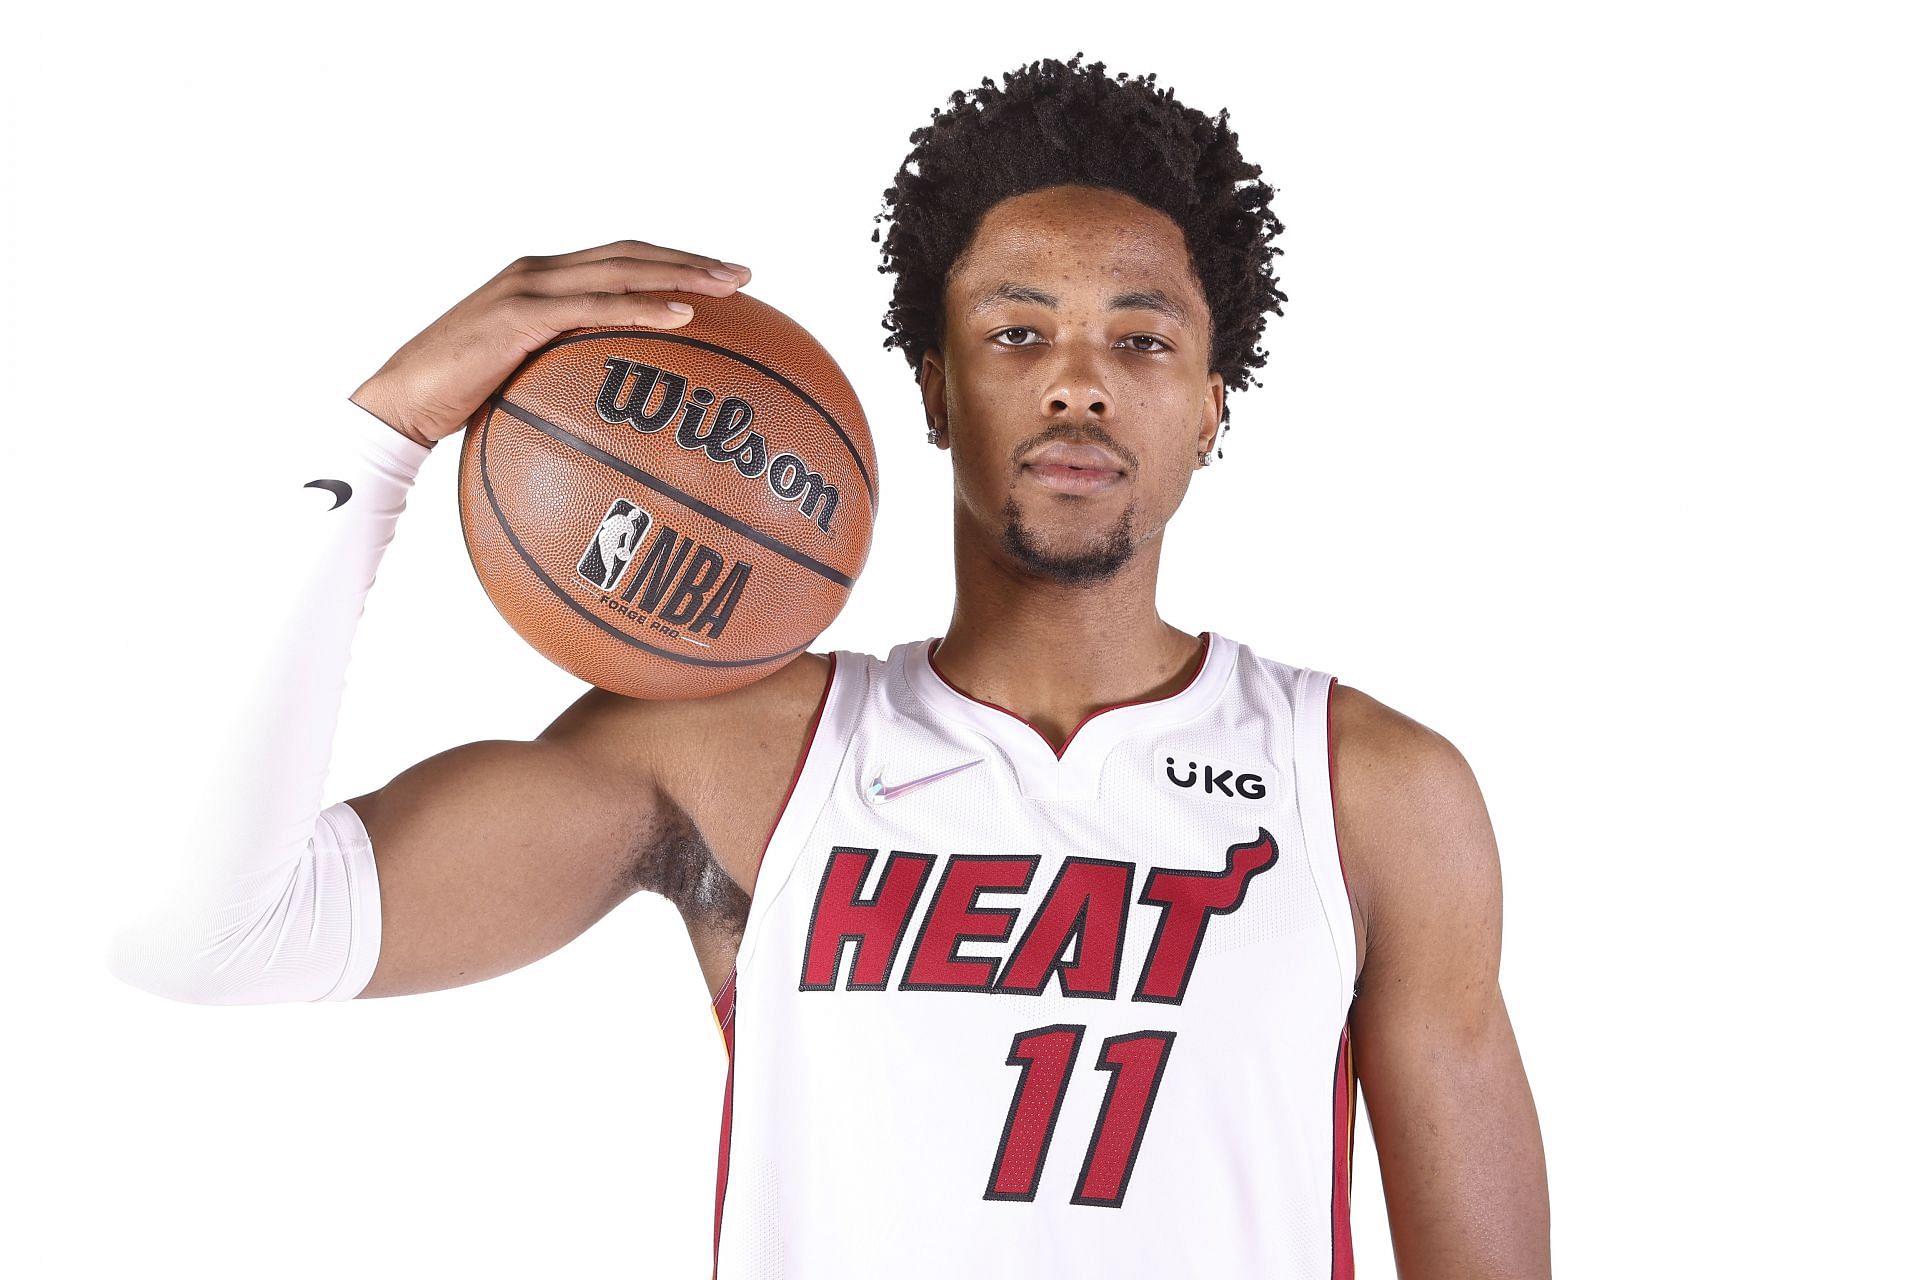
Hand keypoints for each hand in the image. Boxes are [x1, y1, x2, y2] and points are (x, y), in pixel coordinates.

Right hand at [349, 240, 751, 447]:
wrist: (398, 405)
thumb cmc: (459, 403)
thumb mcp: (520, 381)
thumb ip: (562, 373)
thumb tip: (610, 410)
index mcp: (540, 280)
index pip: (617, 258)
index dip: (671, 260)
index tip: (720, 275)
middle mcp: (536, 271)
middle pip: (629, 253)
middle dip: (691, 259)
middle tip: (744, 275)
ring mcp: (526, 288)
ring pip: (618, 269)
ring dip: (680, 275)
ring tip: (728, 289)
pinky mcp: (518, 316)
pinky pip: (594, 307)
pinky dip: (641, 307)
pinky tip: (683, 317)